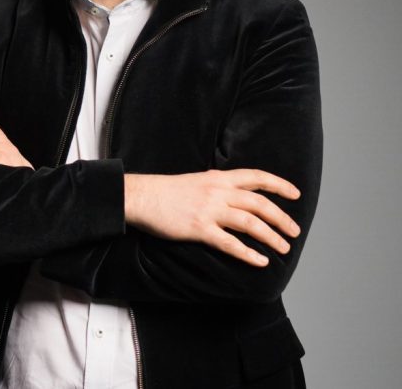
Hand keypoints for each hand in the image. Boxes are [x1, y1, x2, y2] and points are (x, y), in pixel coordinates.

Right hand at [124, 169, 301, 267]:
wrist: (141, 196)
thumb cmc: (165, 191)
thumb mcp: (196, 180)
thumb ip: (217, 187)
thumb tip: (235, 198)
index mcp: (218, 177)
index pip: (257, 177)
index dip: (279, 185)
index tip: (295, 194)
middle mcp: (218, 192)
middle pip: (260, 203)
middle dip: (281, 218)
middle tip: (294, 231)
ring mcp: (209, 210)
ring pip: (251, 223)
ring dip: (271, 236)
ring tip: (283, 247)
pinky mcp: (199, 229)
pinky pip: (230, 243)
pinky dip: (248, 253)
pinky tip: (260, 261)